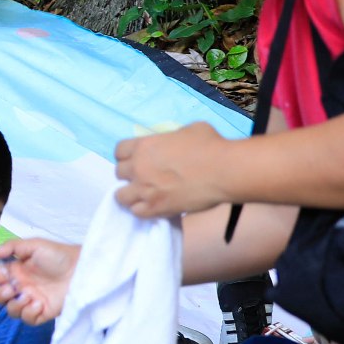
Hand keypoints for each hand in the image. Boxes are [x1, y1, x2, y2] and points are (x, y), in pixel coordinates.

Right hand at [0, 237, 76, 326]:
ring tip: (29, 297)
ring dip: (15, 305)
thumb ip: (12, 248)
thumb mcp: (34, 245)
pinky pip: (28, 319)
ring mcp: (32, 300)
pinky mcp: (44, 312)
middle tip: (11, 289)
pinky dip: (30, 313)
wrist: (83, 269)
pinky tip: (39, 304)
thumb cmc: (60, 255)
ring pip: (11, 310)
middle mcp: (22, 286)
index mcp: (17, 270)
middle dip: (1, 295)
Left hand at [115, 124, 235, 218]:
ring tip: (142, 194)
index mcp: (144, 146)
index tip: (136, 158)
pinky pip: (136, 212)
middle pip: (118, 172)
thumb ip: (171, 138)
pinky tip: (150, 206)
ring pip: (121, 195)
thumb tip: (173, 143)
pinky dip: (141, 210)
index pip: (119, 150)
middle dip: (130, 173)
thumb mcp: (188, 130)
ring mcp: (145, 190)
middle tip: (144, 176)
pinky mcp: (156, 208)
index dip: (127, 155)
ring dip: (130, 194)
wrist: (224, 171)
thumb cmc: (211, 145)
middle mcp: (139, 167)